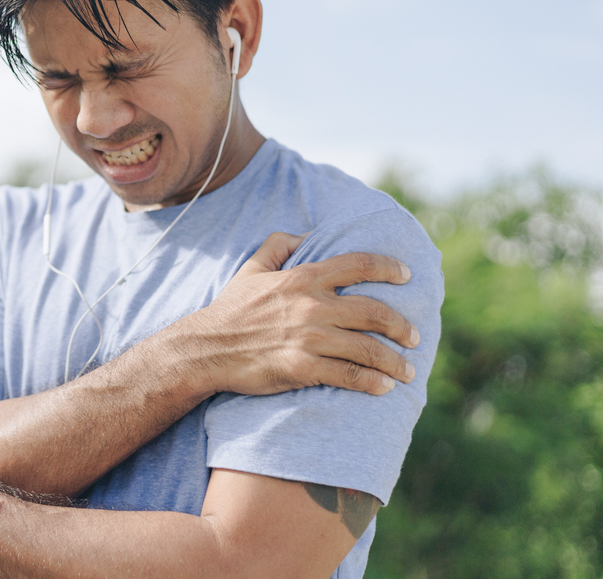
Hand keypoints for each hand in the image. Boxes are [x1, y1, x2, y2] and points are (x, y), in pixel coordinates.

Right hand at [195, 232, 419, 396]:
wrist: (208, 348)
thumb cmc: (231, 309)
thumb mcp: (252, 268)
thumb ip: (279, 245)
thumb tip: (308, 234)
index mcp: (303, 278)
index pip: (358, 265)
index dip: (388, 267)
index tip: (407, 274)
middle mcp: (312, 306)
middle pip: (374, 311)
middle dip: (402, 326)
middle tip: (414, 337)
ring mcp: (310, 339)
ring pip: (368, 349)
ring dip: (395, 362)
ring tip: (407, 371)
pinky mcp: (304, 368)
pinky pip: (350, 376)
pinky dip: (372, 383)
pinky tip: (383, 388)